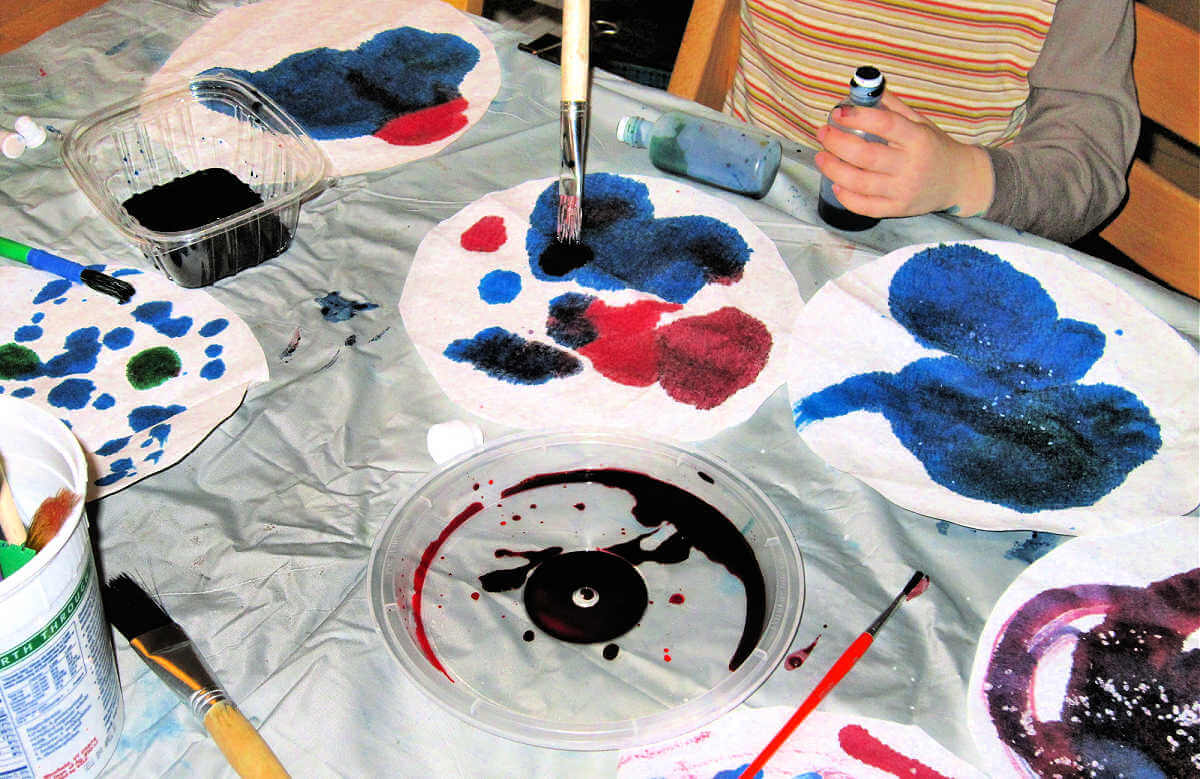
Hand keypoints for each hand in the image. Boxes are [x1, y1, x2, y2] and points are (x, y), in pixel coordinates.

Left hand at [814, 93, 994, 218]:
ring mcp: (904, 190)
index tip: (838, 112)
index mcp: (918, 138)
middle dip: (837, 143)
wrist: (958, 180)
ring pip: (859, 182)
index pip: (886, 124)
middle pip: (865, 156)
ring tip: (822, 156)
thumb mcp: (920, 123)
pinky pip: (865, 207)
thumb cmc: (934, 147)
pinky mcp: (898, 209)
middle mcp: (911, 166)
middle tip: (823, 133)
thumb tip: (861, 91)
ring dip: (833, 169)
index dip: (858, 117)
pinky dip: (846, 196)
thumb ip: (892, 108)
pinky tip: (836, 183)